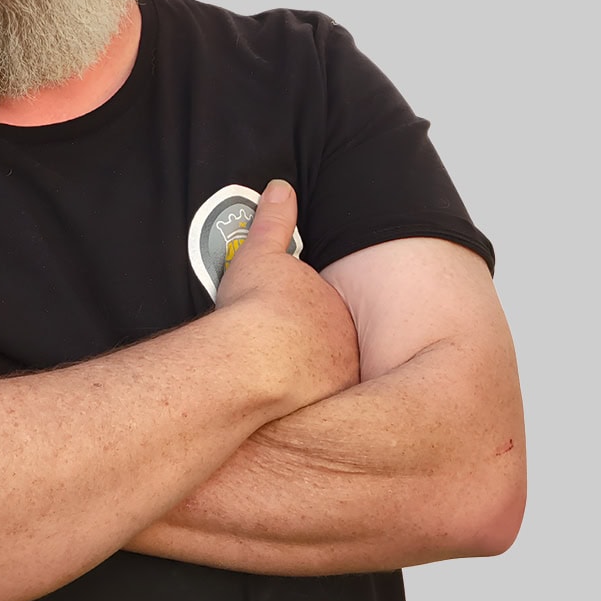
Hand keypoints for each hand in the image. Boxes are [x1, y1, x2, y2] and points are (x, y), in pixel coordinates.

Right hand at [216, 180, 359, 407]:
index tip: (276, 324)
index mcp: (332, 308)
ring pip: (324, 382)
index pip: (321, 313)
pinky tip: (273, 413)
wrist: (255, 355)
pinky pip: (311, 410)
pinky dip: (295, 410)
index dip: (297, 317)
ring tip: (271, 386)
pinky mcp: (325, 412)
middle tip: (274, 357)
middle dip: (308, 353)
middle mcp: (345, 343)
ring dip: (306, 384)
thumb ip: (273, 221)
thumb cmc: (255, 306)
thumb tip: (281, 188)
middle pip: (328, 348)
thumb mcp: (260, 253)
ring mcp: (339, 380)